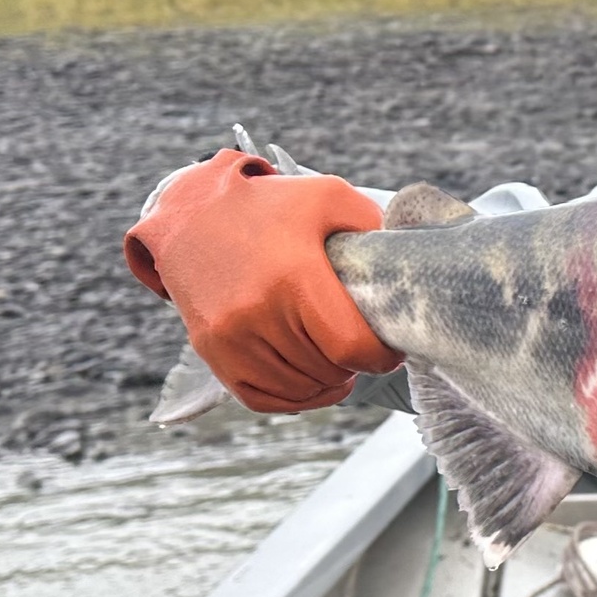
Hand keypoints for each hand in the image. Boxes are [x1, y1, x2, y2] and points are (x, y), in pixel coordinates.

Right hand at [124, 150, 402, 412]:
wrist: (192, 213)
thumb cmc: (271, 205)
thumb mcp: (329, 197)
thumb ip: (373, 226)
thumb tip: (404, 262)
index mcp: (293, 277)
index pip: (349, 346)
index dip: (380, 356)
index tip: (390, 349)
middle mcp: (256, 313)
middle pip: (327, 370)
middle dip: (356, 365)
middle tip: (365, 348)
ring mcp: (228, 337)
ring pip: (298, 389)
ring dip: (328, 383)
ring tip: (341, 363)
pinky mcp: (210, 352)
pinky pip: (260, 398)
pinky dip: (294, 398)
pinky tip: (312, 380)